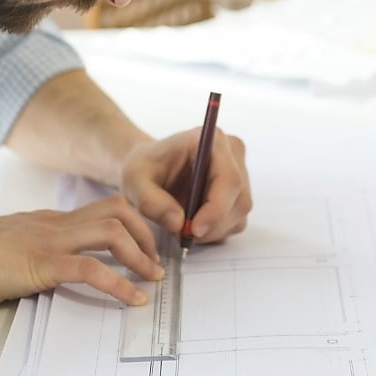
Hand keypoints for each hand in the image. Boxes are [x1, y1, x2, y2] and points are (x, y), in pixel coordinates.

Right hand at [0, 197, 164, 307]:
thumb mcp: (13, 246)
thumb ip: (37, 249)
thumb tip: (57, 267)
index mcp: (49, 220)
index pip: (103, 208)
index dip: (132, 222)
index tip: (147, 244)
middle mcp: (55, 223)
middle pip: (117, 210)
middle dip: (145, 233)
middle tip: (156, 262)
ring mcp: (50, 240)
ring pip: (112, 231)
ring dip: (140, 256)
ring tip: (152, 280)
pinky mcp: (43, 263)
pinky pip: (91, 268)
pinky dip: (118, 284)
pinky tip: (132, 299)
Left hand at [119, 126, 251, 245]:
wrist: (149, 166)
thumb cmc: (143, 167)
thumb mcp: (134, 181)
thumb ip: (150, 201)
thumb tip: (177, 223)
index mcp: (212, 141)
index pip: (229, 179)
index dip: (216, 209)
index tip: (194, 230)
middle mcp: (233, 153)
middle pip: (239, 200)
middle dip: (212, 225)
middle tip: (182, 235)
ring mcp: (241, 172)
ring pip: (239, 214)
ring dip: (212, 230)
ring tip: (182, 227)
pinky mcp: (239, 192)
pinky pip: (236, 220)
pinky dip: (215, 230)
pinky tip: (193, 223)